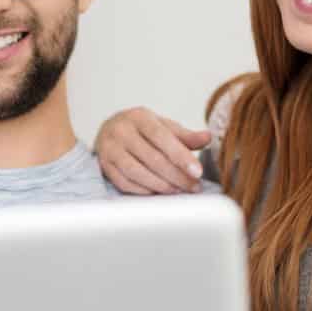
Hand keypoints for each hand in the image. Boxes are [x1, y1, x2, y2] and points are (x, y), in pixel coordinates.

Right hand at [94, 107, 209, 194]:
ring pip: (137, 172)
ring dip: (161, 185)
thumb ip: (185, 135)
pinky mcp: (104, 165)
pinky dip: (144, 190)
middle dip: (176, 175)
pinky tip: (158, 193)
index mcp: (139, 117)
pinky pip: (125, 183)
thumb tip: (207, 137)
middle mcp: (121, 131)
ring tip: (179, 191)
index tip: (197, 171)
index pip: (162, 137)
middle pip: (151, 158)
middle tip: (193, 186)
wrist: (109, 129)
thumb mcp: (163, 126)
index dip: (180, 155)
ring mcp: (110, 149)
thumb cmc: (141, 130)